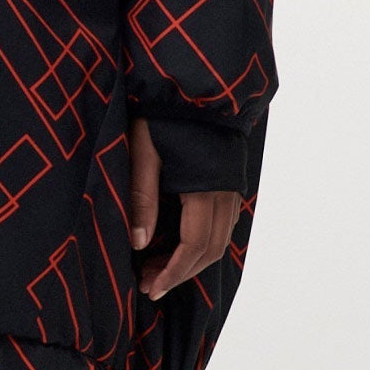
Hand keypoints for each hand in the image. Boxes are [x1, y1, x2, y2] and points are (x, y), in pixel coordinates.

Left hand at [127, 117, 241, 301]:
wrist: (193, 81)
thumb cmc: (163, 113)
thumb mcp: (142, 151)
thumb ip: (142, 197)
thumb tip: (139, 244)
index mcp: (204, 188)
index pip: (194, 246)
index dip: (173, 271)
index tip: (150, 288)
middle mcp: (225, 191)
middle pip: (210, 248)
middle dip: (181, 272)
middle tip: (149, 285)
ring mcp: (231, 184)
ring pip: (219, 237)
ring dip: (191, 258)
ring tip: (158, 268)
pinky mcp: (228, 177)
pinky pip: (222, 221)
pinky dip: (201, 239)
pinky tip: (177, 242)